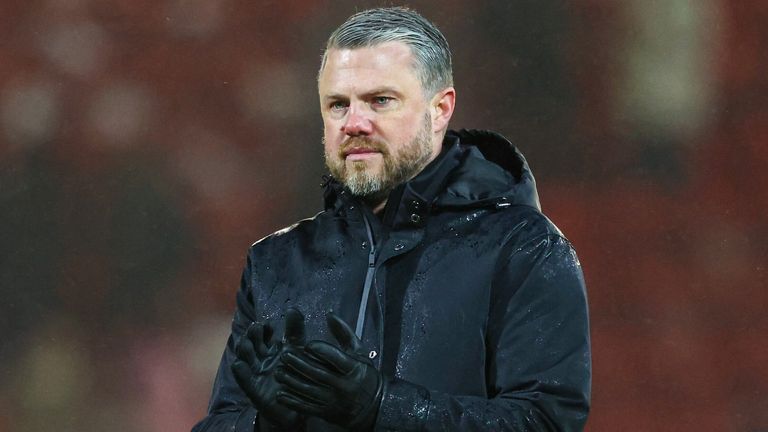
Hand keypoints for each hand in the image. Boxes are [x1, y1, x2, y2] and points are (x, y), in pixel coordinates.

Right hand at [231, 307, 306, 429]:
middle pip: (251, 344)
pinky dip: (241, 372)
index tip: (267, 324)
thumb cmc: (296, 375)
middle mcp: (260, 360)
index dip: (262, 329)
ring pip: (244, 359)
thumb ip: (295, 331)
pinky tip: (239, 365)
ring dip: (243, 349)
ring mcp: (256, 374)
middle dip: (251, 335)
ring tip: (246, 343)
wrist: (297, 405)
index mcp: (270, 349)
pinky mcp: (254, 390)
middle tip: (256, 328)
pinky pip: (244, 380)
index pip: (262, 334)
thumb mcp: (298, 351)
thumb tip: (293, 308)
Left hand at [276, 312, 383, 429]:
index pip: (336, 358)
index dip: (322, 351)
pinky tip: (281, 394)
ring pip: (309, 390)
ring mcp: (334, 401)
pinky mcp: (327, 412)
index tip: (308, 344)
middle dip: (300, 364)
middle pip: (319, 373)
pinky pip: (307, 407)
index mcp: (354, 369)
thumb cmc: (365, 375)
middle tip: (285, 355)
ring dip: (292, 381)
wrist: (374, 407)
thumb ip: (344, 333)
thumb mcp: (360, 353)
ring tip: (278, 372)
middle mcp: (344, 385)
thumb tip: (329, 315)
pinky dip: (293, 401)